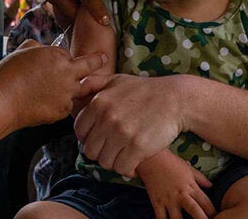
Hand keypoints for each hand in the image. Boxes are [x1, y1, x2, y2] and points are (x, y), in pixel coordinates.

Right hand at [0, 40, 106, 128]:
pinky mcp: (61, 112)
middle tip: (103, 58)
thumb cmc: (9, 75)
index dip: (60, 57)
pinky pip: (65, 105)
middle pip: (89, 66)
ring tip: (54, 91)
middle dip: (97, 61)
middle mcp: (67, 75)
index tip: (61, 59)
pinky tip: (41, 103)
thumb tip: (41, 49)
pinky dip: (57, 104)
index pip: (67, 54)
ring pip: (77, 90)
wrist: (2, 101)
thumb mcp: (22, 50)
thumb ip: (37, 47)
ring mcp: (66, 95)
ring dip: (70, 89)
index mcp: (58, 57)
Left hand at [73, 73, 188, 176]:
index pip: (79, 132)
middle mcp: (107, 118)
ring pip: (104, 162)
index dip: (88, 137)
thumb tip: (73, 89)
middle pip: (90, 150)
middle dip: (100, 151)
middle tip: (113, 147)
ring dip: (114, 160)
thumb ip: (91, 83)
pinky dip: (127, 167)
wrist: (175, 99)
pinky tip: (134, 159)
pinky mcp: (138, 147)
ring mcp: (122, 134)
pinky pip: (121, 168)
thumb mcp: (115, 80)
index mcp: (98, 103)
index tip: (100, 137)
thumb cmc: (144, 90)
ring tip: (124, 152)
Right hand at [138, 150, 214, 218]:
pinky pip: (160, 218)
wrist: (150, 157)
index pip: (206, 203)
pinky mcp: (156, 202)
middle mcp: (181, 195)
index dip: (213, 213)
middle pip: (196, 212)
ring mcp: (168, 200)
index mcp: (191, 187)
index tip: (216, 217)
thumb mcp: (188, 168)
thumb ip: (200, 178)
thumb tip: (211, 185)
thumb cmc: (171, 161)